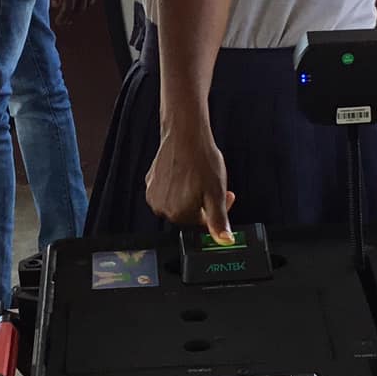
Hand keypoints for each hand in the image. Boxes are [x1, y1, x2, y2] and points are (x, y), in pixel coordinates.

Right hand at [146, 121, 233, 237]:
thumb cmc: (201, 160)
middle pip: (189, 214)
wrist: (185, 134)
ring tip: (200, 176)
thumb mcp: (216, 194)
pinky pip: (168, 191)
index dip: (216, 211)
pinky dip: (178, 185)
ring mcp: (154, 194)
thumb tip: (224, 241)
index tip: (225, 196)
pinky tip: (187, 172)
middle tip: (213, 185)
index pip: (201, 224)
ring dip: (191, 194)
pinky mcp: (150, 181)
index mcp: (179, 214)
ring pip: (178, 202)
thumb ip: (219, 221)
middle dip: (204, 202)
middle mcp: (162, 208)